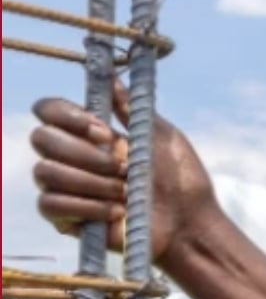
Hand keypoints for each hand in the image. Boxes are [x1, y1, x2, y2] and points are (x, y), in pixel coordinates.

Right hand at [31, 82, 218, 264]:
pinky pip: (50, 204)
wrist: (190, 223)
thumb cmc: (182, 180)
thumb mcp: (162, 135)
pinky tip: (116, 212)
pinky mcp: (66, 220)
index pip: (49, 110)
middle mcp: (70, 157)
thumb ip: (133, 107)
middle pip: (41, 139)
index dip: (68, 116)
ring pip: (46, 172)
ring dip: (93, 183)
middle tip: (124, 168)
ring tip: (127, 193)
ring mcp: (65, 188)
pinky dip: (86, 207)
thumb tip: (110, 75)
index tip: (105, 132)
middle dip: (86, 154)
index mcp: (90, 134)